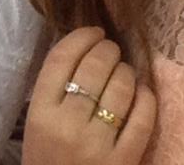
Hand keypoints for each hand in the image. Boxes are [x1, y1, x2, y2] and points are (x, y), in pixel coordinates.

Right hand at [23, 27, 156, 164]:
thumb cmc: (47, 162)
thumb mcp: (37, 127)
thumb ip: (53, 92)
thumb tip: (84, 49)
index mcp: (40, 114)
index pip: (61, 58)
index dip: (81, 36)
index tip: (93, 31)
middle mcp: (67, 125)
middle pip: (94, 66)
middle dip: (108, 50)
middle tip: (111, 50)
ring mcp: (97, 144)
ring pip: (121, 86)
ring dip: (127, 72)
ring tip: (125, 73)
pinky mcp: (124, 161)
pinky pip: (143, 117)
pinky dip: (146, 98)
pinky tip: (143, 93)